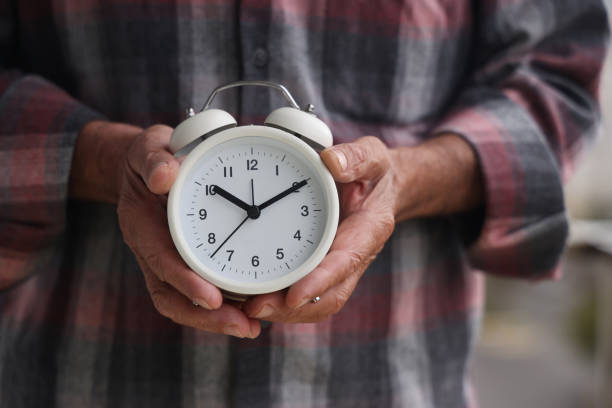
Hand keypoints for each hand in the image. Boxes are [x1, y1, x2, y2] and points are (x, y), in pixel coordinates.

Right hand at [75, 121, 260, 337]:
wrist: (150, 167)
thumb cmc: (154, 157)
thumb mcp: (150, 147)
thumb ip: (155, 158)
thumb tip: (163, 175)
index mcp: (141, 225)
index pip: (160, 260)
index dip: (184, 282)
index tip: (212, 298)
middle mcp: (153, 250)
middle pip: (171, 296)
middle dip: (205, 316)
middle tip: (244, 326)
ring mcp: (168, 261)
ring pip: (185, 302)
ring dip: (216, 319)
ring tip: (251, 327)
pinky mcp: (185, 263)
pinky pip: (200, 291)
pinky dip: (222, 306)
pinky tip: (250, 311)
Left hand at [243, 137, 396, 321]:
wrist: (381, 190)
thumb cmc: (374, 173)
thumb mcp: (372, 157)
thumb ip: (357, 157)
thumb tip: (333, 161)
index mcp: (368, 231)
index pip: (345, 262)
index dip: (320, 281)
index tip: (294, 295)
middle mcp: (355, 257)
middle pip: (329, 297)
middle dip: (294, 308)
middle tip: (256, 307)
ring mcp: (339, 268)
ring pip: (316, 303)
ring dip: (284, 311)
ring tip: (249, 307)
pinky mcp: (324, 270)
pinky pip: (306, 294)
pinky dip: (282, 301)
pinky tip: (254, 297)